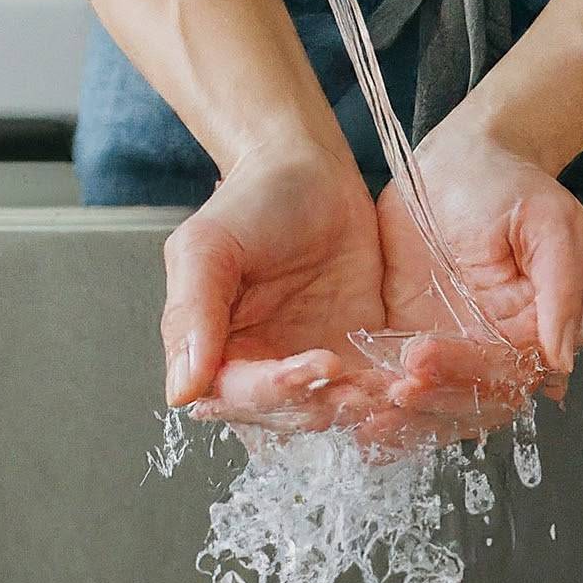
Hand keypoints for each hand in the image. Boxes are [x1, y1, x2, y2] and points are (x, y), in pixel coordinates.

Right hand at [162, 139, 387, 429]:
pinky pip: (368, 385)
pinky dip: (382, 391)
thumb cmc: (250, 202)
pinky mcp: (355, 349)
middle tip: (352, 386)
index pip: (237, 396)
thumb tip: (181, 391)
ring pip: (328, 407)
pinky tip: (402, 380)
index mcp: (215, 349)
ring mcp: (310, 359)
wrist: (309, 169)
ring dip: (353, 406)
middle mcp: (261, 365)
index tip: (310, 368)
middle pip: (284, 413)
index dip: (271, 392)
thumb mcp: (207, 248)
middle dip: (318, 403)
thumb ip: (191, 316)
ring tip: (381, 389)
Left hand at [377, 118, 582, 430]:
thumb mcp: (551, 223)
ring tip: (366, 410)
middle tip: (393, 388)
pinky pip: (397, 379)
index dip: (469, 376)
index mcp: (537, 328)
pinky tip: (352, 403)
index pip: (509, 374)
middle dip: (432, 400)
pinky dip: (377, 397)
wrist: (459, 156)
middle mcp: (496, 347)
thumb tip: (562, 360)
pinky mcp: (410, 335)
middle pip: (471, 399)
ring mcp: (452, 345)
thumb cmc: (510, 183)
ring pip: (434, 401)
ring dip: (404, 414)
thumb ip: (562, 290)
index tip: (425, 360)